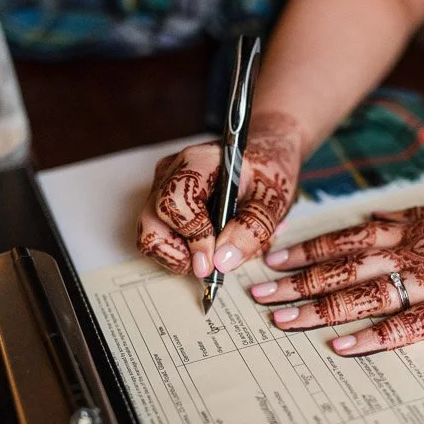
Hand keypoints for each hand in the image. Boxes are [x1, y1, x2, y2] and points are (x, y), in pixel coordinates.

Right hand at [137, 113, 303, 276]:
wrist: (264, 157)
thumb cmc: (268, 172)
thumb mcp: (273, 198)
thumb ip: (253, 227)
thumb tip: (223, 261)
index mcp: (199, 161)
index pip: (176, 200)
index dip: (192, 234)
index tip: (213, 259)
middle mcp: (172, 172)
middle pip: (153, 220)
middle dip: (179, 253)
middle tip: (209, 266)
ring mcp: (162, 188)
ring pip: (150, 234)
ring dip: (178, 256)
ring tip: (211, 256)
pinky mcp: (163, 204)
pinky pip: (158, 237)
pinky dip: (180, 252)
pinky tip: (206, 247)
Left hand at [249, 193, 423, 354]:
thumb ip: (414, 216)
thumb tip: (376, 218)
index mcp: (415, 226)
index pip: (347, 238)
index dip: (307, 250)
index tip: (273, 258)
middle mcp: (414, 251)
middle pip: (342, 267)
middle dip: (296, 282)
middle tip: (258, 295)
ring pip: (363, 295)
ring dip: (318, 309)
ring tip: (282, 322)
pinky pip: (404, 328)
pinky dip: (371, 337)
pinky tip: (341, 347)